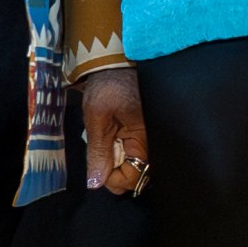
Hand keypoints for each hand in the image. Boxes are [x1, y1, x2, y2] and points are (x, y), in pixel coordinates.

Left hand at [81, 66, 150, 196]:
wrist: (113, 63)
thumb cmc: (107, 86)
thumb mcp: (97, 118)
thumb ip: (98, 152)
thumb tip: (96, 183)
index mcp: (145, 137)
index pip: (136, 176)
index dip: (115, 180)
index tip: (98, 171)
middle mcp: (151, 140)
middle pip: (136, 173)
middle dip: (114, 171)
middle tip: (98, 156)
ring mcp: (147, 137)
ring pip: (132, 164)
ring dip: (114, 161)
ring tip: (104, 143)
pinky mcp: (142, 133)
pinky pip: (132, 153)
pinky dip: (118, 152)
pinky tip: (110, 140)